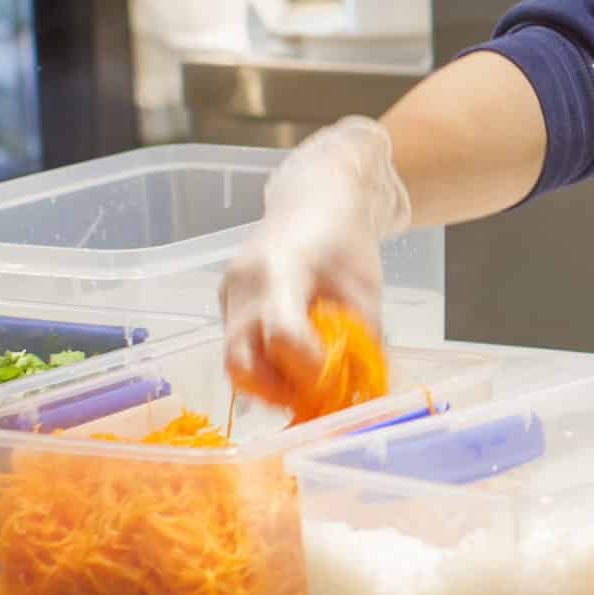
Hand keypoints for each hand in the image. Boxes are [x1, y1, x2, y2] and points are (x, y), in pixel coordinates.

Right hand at [220, 116, 410, 406]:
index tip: (334, 379)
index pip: (282, 337)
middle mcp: (243, 285)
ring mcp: (228, 294)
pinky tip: (296, 358)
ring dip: (270, 384)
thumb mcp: (367, 288)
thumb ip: (362, 340)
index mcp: (280, 271)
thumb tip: (360, 391)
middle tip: (314, 396)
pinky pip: (238, 346)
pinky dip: (265, 364)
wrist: (316, 198)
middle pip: (240, 362)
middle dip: (276, 392)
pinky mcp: (227, 303)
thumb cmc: (345, 239)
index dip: (308, 369)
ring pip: (235, 360)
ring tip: (308, 379)